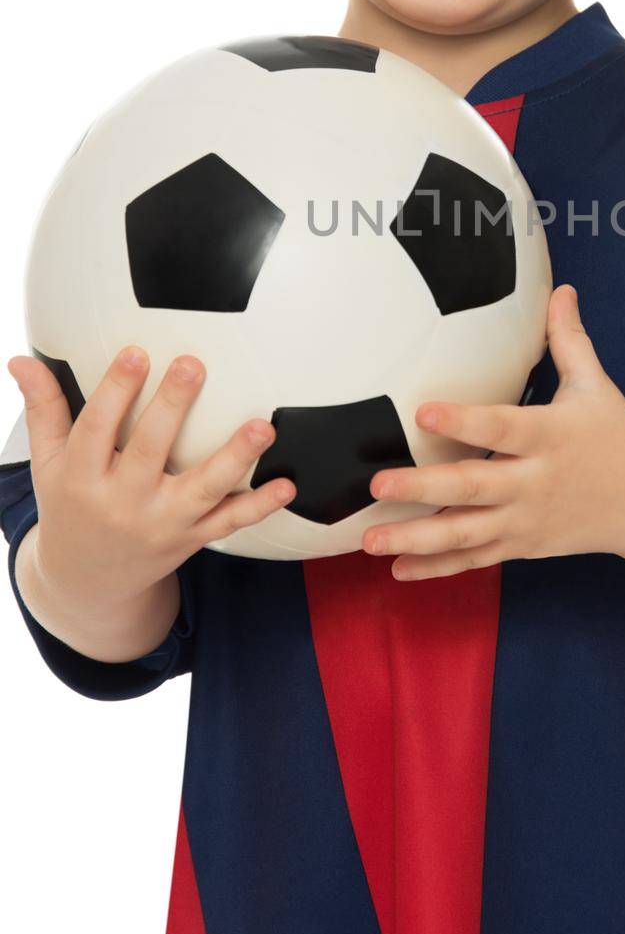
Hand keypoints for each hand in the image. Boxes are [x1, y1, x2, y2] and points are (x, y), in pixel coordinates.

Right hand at [6, 346, 295, 608]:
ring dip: (233, 457)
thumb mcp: (47, 463)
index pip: (96, 429)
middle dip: (171, 408)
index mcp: (81, 478)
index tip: (136, 351)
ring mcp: (162, 524)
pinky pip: (229, 524)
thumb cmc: (70, 505)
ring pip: (201, 490)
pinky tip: (288, 485)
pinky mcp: (192, 539)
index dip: (115, 391)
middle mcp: (122, 503)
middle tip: (193, 364)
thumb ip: (44, 409)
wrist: (87, 582)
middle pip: (149, 451)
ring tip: (262, 426)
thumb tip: (18, 359)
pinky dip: (259, 506)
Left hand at [361, 284, 624, 579]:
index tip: (423, 412)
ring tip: (369, 539)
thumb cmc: (615, 435)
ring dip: (416, 539)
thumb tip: (561, 289)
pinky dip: (437, 569)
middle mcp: (534, 483)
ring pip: (466, 534)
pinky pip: (474, 560)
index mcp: (549, 437)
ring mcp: (525, 520)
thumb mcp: (596, 385)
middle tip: (376, 484)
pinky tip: (397, 570)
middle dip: (422, 488)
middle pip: (473, 488)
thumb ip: (570, 339)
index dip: (464, 422)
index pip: (501, 427)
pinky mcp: (521, 546)